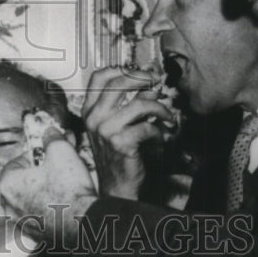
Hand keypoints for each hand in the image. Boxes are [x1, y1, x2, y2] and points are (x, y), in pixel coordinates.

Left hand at [0, 133, 95, 247]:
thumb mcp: (61, 151)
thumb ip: (52, 138)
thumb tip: (50, 133)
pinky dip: (47, 209)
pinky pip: (38, 216)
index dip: (34, 156)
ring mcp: (22, 223)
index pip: (16, 162)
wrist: (84, 221)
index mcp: (8, 184)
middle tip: (54, 168)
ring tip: (61, 185)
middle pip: (21, 182)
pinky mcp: (36, 235)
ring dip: (42, 191)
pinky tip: (63, 202)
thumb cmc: (68, 189)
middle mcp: (9, 206)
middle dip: (37, 174)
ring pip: (29, 200)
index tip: (46, 156)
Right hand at [82, 67, 177, 199]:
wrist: (116, 186)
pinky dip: (159, 131)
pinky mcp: (120, 143)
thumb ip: (130, 104)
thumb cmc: (118, 155)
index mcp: (89, 110)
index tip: (138, 72)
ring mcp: (105, 130)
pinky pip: (147, 127)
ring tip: (167, 116)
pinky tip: (161, 136)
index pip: (99, 77)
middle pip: (119, 83)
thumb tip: (150, 86)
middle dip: (142, 79)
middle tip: (157, 82)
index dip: (120, 69)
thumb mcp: (118, 125)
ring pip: (139, 105)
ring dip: (159, 108)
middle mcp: (94, 117)